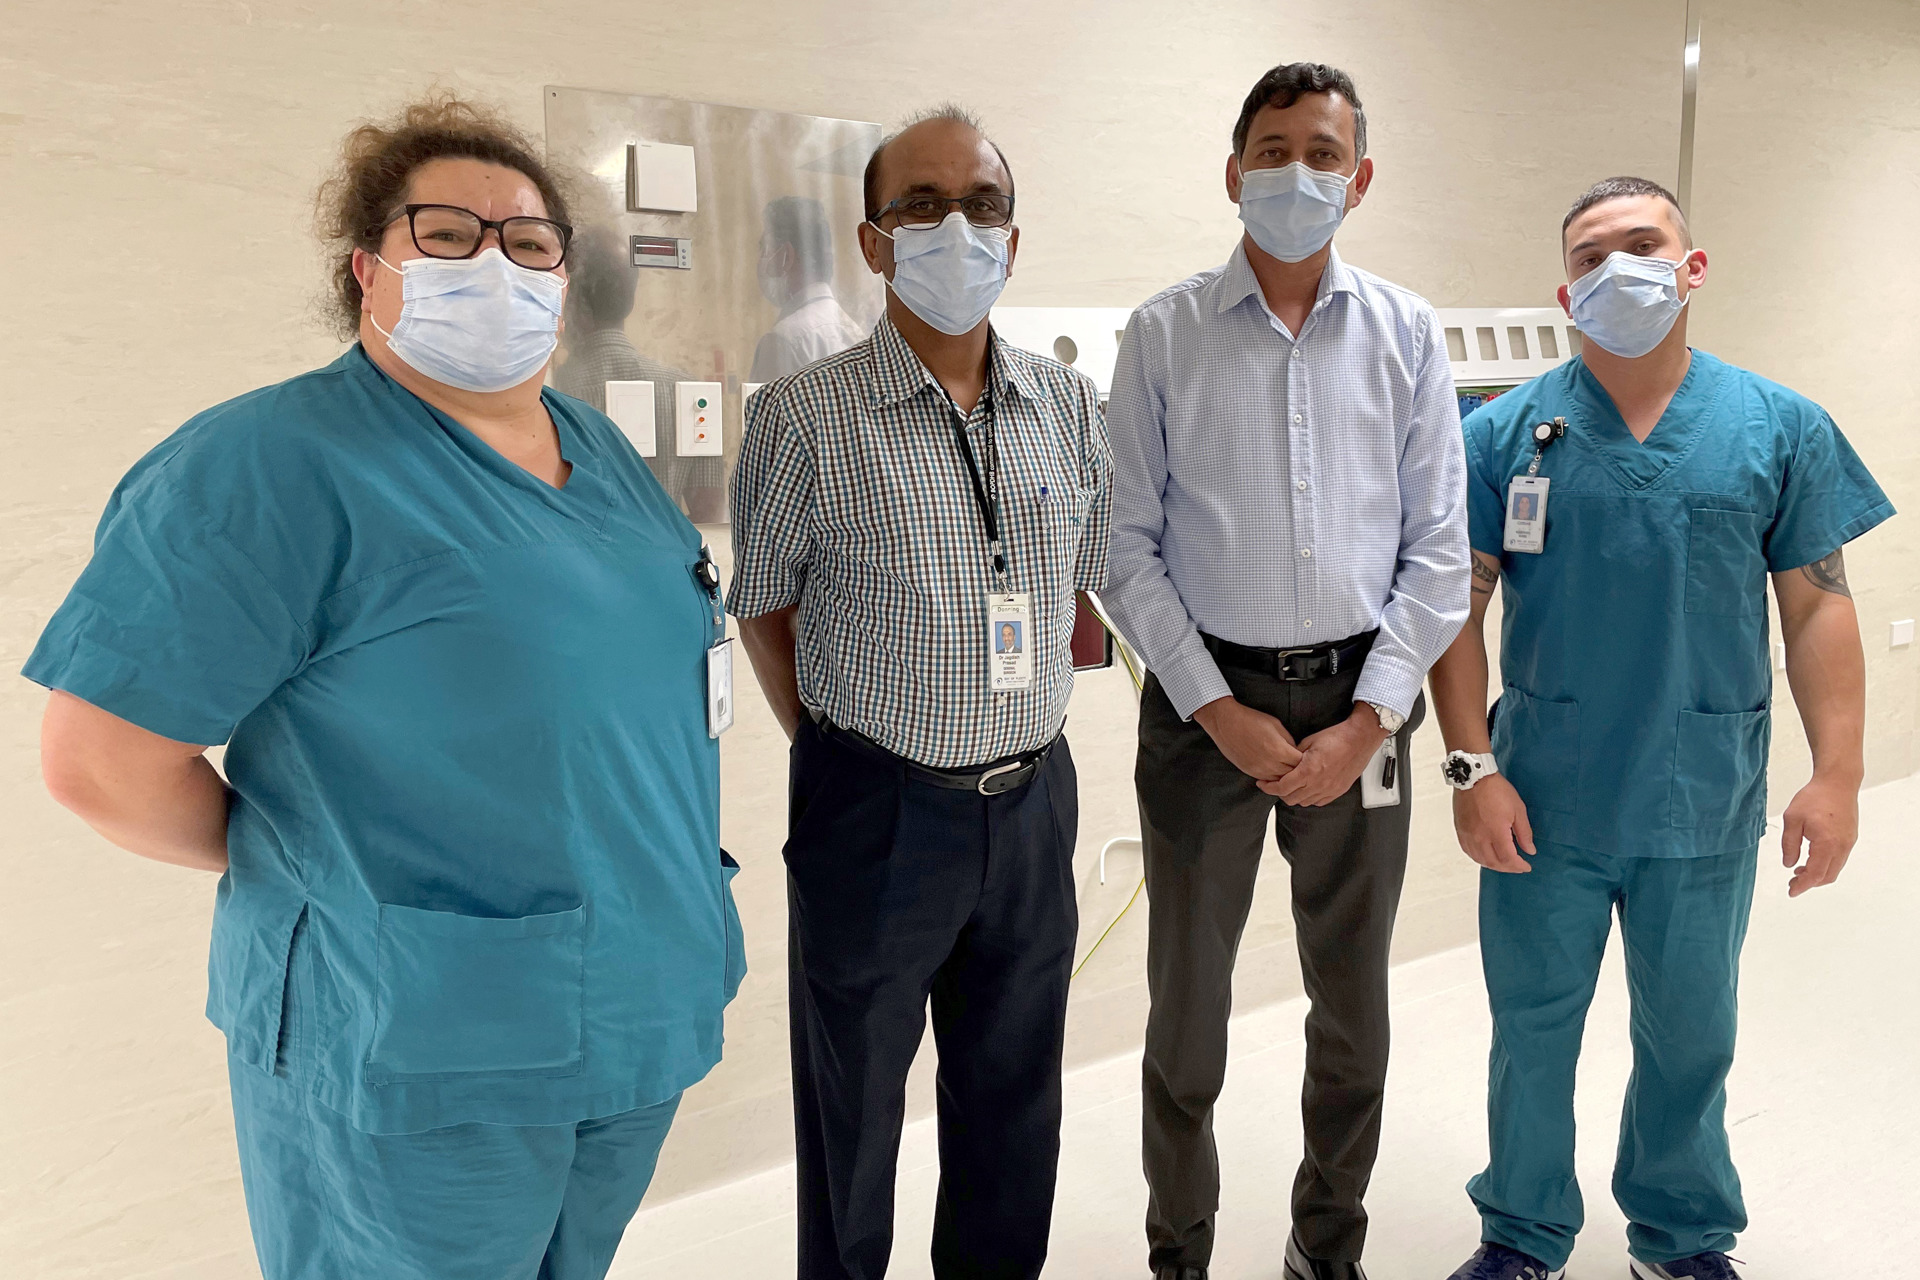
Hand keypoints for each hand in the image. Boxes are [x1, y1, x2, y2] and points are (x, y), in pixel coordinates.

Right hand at [1192, 696, 1302, 780]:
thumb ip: (1289, 741)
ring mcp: (1259, 770)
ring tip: (1290, 770)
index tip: (1309, 758)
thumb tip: (1296, 751)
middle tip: (1302, 767)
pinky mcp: (1250, 772)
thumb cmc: (1251, 720)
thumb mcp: (1276, 725)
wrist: (1226, 723)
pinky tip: (1276, 770)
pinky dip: (1273, 777)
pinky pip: (1267, 780)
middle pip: (1292, 775)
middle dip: (1298, 771)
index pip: (1301, 763)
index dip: (1306, 761)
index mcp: (1279, 750)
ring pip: (1279, 781)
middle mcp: (1270, 763)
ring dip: (1286, 776)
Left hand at [1262, 708, 1388, 806]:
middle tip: (1275, 784)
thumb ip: (1293, 756)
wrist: (1359, 739)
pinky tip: (1307, 788)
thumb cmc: (1336, 737)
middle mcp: (1319, 784)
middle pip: (1291, 799)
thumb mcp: (1308, 742)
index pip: (1282, 788)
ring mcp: (1329, 790)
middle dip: (1279, 792)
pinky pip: (1319, 802)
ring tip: (1291, 785)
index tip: (1262, 784)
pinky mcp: (1338, 791)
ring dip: (1295, 796)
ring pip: (1304, 802)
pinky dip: (1310, 798)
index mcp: (1308, 771)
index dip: (1268, 787)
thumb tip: (1283, 763)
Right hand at [1451, 773, 1534, 872]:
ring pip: (1480, 859)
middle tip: (1517, 866)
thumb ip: (1524, 833)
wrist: (1473, 777)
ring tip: (1503, 862)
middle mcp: (1480, 837)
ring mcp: (1468, 835)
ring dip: (1493, 865)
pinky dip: (1479, 858)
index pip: (1508, 859)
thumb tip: (1530, 849)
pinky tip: (1486, 855)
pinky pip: (1469, 851)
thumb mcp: (1518, 809)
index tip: (1526, 866)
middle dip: (1508, 868)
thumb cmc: (1496, 790)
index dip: (1519, 866)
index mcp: (1496, 832)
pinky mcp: (1461, 831)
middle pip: (1494, 863)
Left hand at [1780, 773, 1859, 896]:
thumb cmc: (1814, 797)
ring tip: (1799, 871)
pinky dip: (1826, 864)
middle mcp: (1842, 846)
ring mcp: (1849, 842)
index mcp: (1826, 843)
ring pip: (1835, 868)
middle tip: (1793, 883)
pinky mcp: (1850, 837)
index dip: (1802, 886)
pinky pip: (1839, 859)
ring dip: (1818, 874)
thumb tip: (1789, 864)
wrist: (1838, 782)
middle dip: (1810, 883)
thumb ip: (1789, 844)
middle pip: (1827, 876)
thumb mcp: (1792, 819)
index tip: (1791, 891)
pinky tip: (1812, 858)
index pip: (1815, 874)